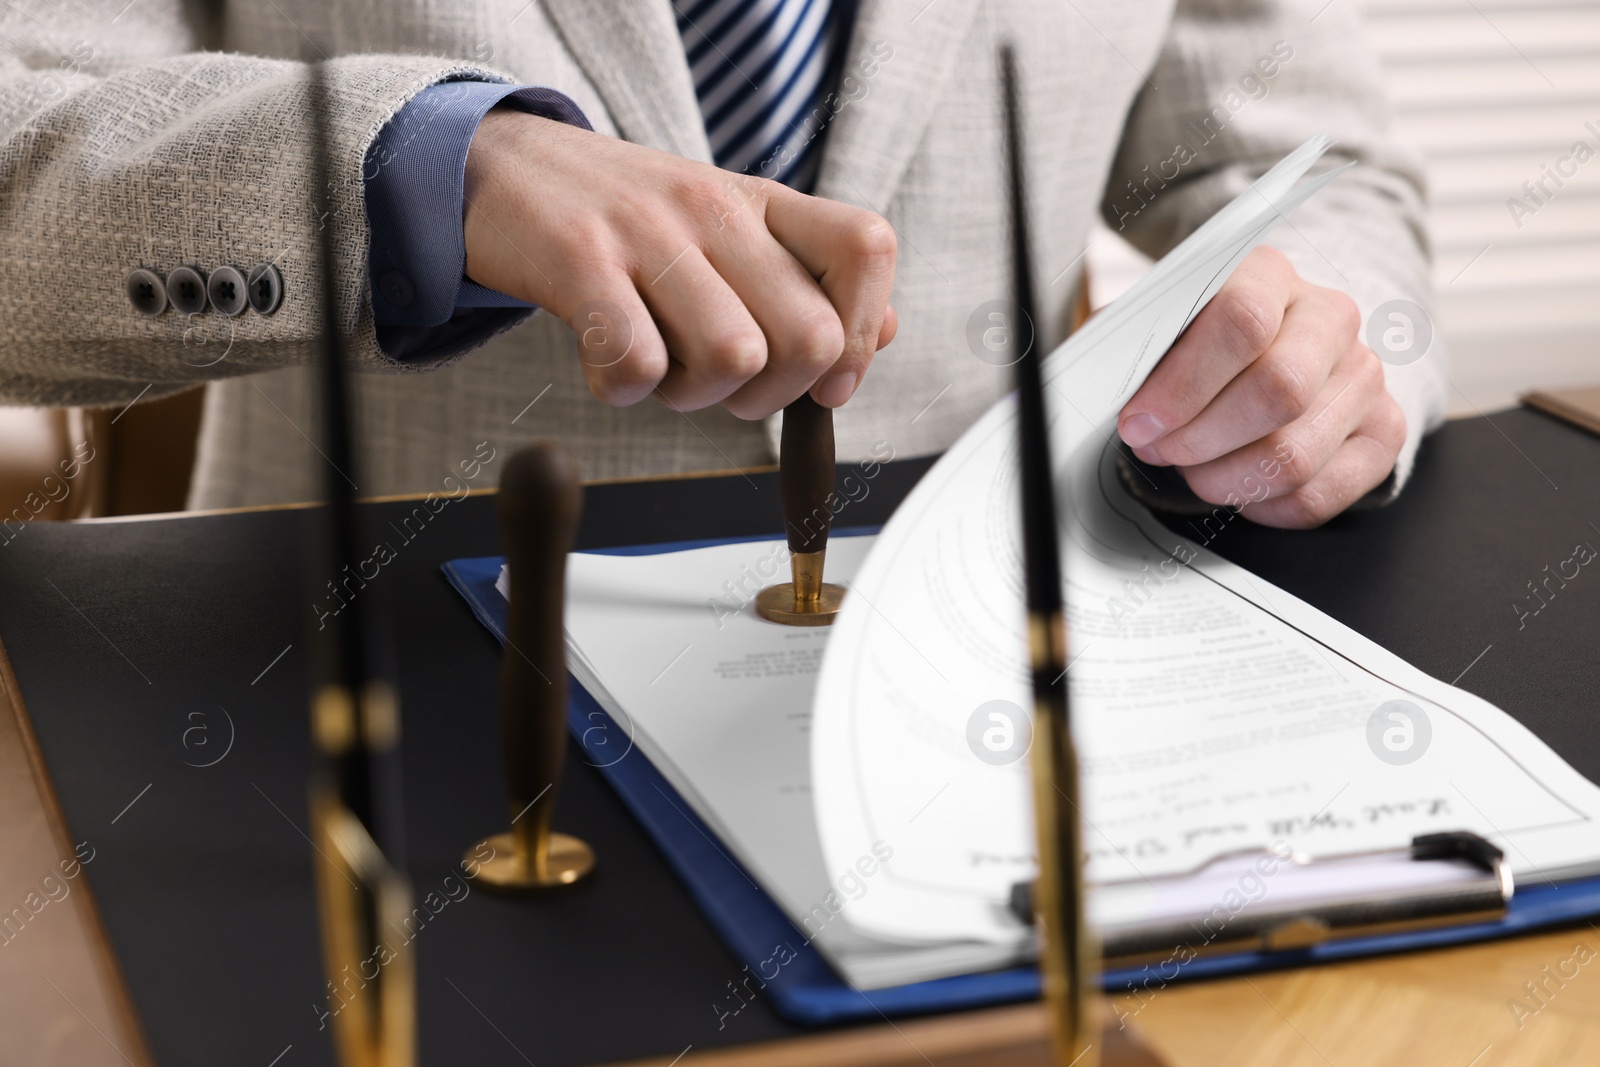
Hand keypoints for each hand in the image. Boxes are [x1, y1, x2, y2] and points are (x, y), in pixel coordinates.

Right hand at [462, 110, 897, 418]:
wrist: (503, 167)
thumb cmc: (623, 218)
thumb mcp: (728, 231)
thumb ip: (807, 280)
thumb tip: (884, 331)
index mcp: (761, 203)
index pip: (865, 247)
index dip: (864, 333)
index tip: (828, 382)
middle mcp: (715, 209)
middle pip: (810, 336)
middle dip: (772, 396)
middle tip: (723, 385)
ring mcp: (649, 232)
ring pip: (734, 358)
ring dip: (695, 397)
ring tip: (660, 370)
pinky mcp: (581, 261)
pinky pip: (639, 366)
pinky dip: (626, 392)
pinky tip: (608, 366)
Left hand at [1115, 247, 1404, 528]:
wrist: (1266, 351)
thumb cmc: (1199, 343)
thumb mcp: (1159, 326)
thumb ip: (1133, 342)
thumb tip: (1099, 378)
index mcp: (1269, 275)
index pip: (1242, 320)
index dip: (1184, 384)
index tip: (1140, 422)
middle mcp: (1329, 318)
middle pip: (1278, 391)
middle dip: (1201, 438)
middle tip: (1162, 450)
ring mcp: (1364, 375)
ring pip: (1295, 454)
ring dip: (1224, 478)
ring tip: (1193, 469)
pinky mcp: (1383, 430)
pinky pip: (1319, 494)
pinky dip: (1262, 506)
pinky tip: (1236, 486)